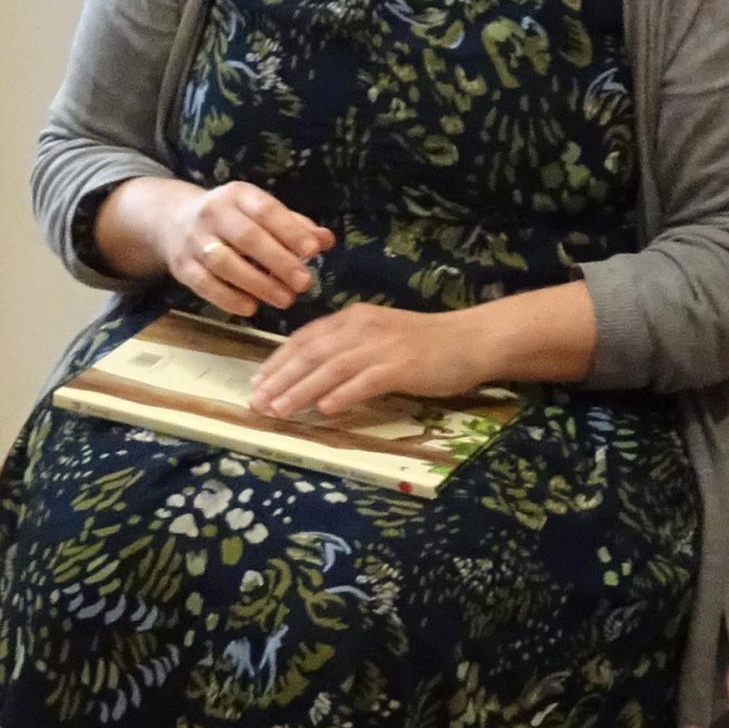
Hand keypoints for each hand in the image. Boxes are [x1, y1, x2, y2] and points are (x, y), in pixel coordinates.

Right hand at [159, 178, 330, 317]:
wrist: (171, 220)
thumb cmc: (231, 218)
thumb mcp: (259, 212)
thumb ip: (293, 226)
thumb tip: (326, 240)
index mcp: (237, 195)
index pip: (265, 210)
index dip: (289, 230)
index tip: (312, 251)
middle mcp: (213, 213)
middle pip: (246, 237)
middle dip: (278, 261)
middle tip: (304, 284)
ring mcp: (194, 240)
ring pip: (223, 262)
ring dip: (256, 283)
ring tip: (285, 300)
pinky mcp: (182, 266)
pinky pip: (204, 284)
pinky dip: (228, 298)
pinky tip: (251, 308)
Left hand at [247, 300, 491, 421]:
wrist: (471, 340)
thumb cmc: (425, 344)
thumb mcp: (379, 338)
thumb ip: (347, 352)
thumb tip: (311, 377)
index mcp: (353, 319)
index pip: (305, 338)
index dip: (278, 361)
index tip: (257, 382)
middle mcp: (362, 327)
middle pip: (311, 353)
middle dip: (280, 378)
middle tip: (258, 401)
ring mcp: (382, 345)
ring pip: (331, 367)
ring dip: (301, 389)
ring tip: (280, 409)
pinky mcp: (402, 365)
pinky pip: (366, 381)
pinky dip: (343, 394)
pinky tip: (325, 409)